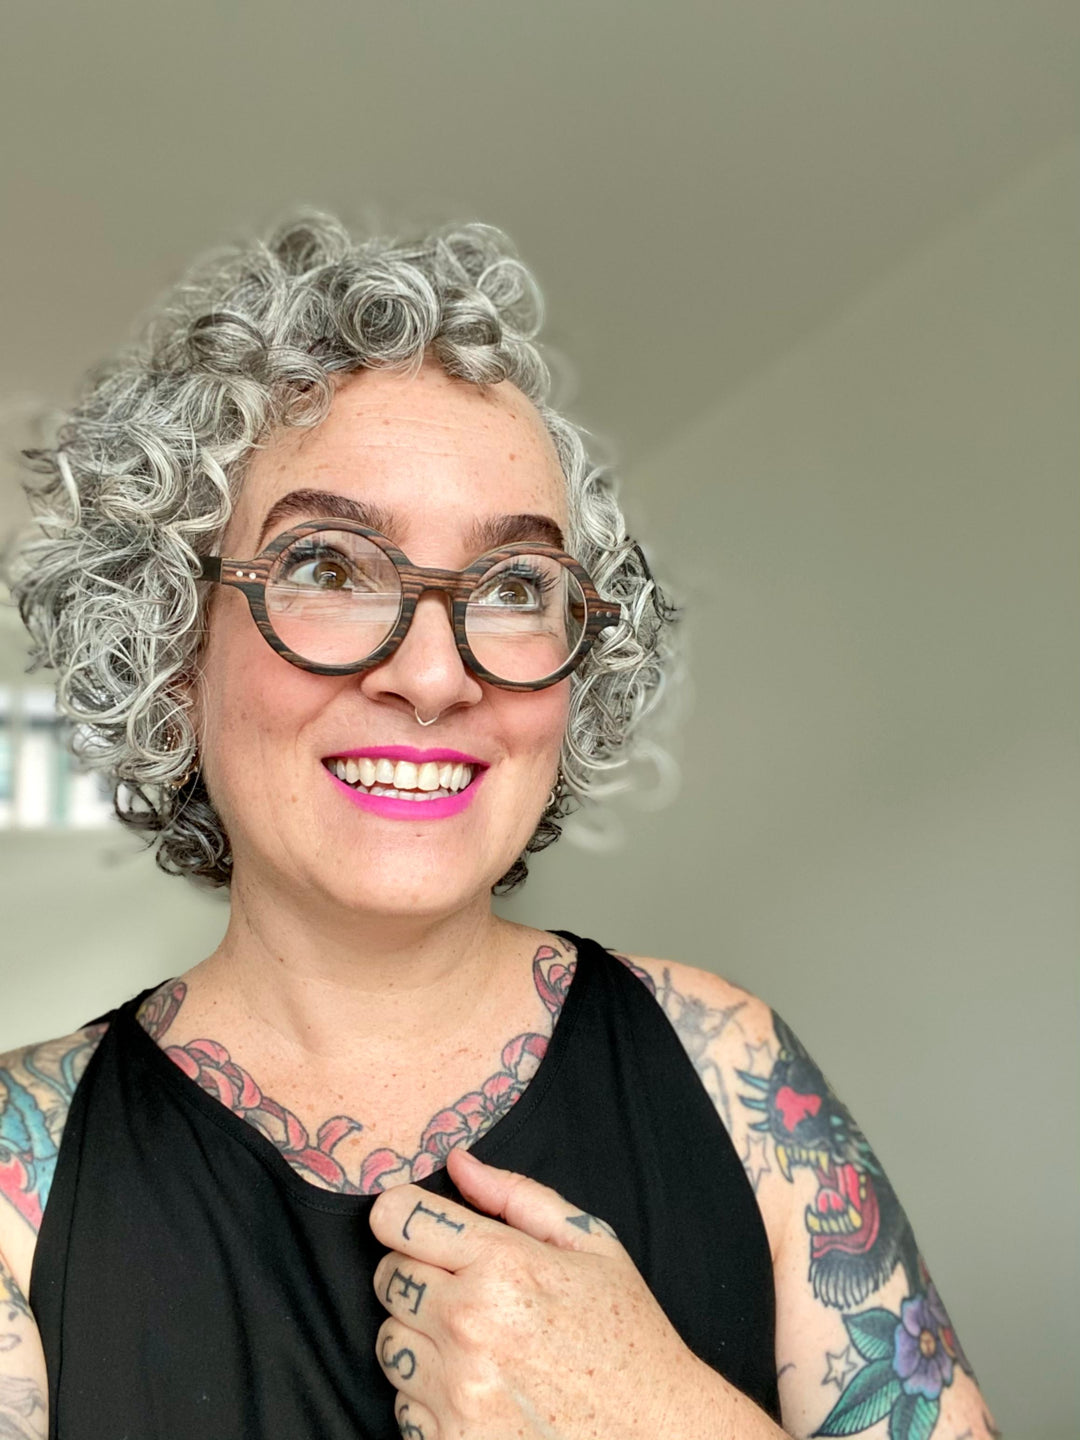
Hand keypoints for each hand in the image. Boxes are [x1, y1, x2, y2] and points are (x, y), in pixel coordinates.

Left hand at [369, 1145, 715, 1438]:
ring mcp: (457, 1392)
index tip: (417, 1226)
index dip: (404, 1216)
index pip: (397, 1218)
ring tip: (477, 1343)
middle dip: (416, 1275)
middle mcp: (471, 1325)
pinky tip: (478, 1389)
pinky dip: (429, 1395)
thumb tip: (457, 1162)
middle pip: (387, 1277)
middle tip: (465, 1290)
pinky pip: (401, 1402)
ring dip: (420, 1338)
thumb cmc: (626, 1336)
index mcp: (504, 1265)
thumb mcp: (591, 1246)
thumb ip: (518, 1196)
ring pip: (389, 1342)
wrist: (658, 1436)